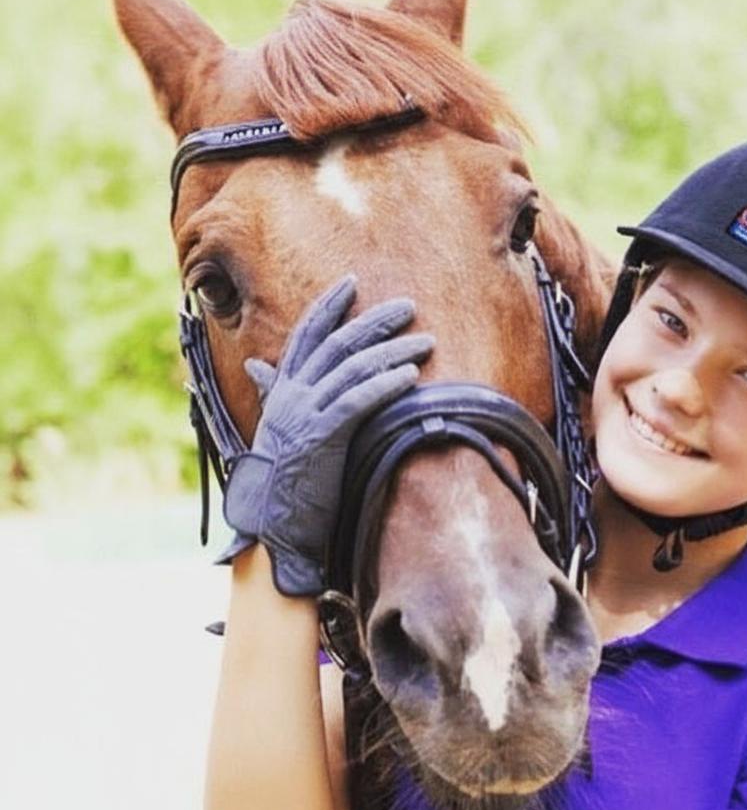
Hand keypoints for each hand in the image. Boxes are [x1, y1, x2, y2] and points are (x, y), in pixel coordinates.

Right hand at [219, 275, 432, 595]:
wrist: (274, 525)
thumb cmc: (283, 480)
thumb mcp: (278, 429)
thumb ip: (273, 394)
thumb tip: (258, 367)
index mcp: (282, 390)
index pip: (306, 335)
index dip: (329, 307)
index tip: (353, 284)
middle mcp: (291, 396)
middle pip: (337, 344)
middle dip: (374, 321)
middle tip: (408, 305)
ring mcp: (304, 415)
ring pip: (351, 368)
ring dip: (392, 351)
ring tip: (425, 341)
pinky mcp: (321, 438)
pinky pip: (356, 401)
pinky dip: (384, 385)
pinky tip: (410, 376)